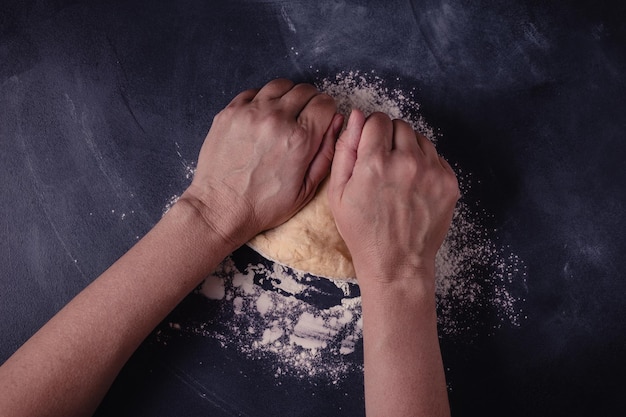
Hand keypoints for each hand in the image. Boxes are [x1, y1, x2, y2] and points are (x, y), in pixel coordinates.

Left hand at [183, 79, 342, 246]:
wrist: (221, 208)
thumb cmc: (264, 205)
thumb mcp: (306, 189)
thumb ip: (327, 153)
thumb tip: (338, 122)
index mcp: (300, 139)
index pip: (325, 103)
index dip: (327, 111)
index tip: (322, 119)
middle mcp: (276, 120)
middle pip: (304, 90)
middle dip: (310, 102)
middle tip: (304, 118)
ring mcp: (250, 113)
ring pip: (280, 85)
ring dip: (287, 96)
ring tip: (284, 114)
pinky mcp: (230, 113)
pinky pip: (253, 92)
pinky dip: (262, 100)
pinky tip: (262, 118)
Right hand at [328, 109, 458, 286]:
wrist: (396, 264)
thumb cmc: (362, 231)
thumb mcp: (338, 192)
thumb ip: (346, 149)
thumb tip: (356, 116)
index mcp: (375, 162)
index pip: (377, 119)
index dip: (370, 132)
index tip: (369, 147)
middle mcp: (406, 162)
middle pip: (400, 125)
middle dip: (389, 138)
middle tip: (383, 164)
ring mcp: (432, 173)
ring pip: (420, 139)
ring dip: (408, 149)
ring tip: (399, 176)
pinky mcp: (449, 184)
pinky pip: (436, 157)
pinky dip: (425, 165)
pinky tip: (414, 187)